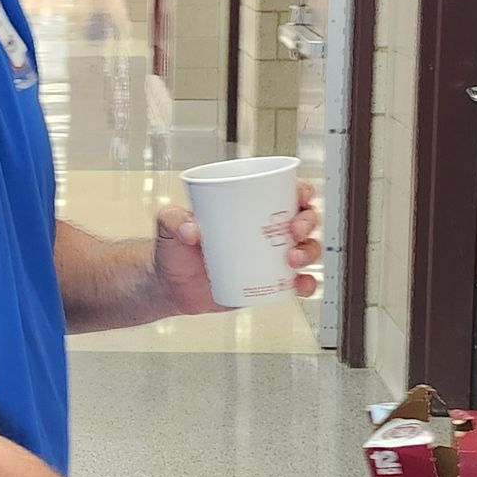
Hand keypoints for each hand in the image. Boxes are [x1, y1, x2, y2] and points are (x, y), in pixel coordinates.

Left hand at [152, 179, 322, 314]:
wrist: (170, 286)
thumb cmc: (174, 248)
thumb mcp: (168, 225)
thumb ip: (172, 220)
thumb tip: (191, 230)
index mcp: (249, 208)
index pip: (285, 192)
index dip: (302, 190)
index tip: (300, 195)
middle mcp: (266, 230)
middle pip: (304, 218)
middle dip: (307, 221)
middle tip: (293, 231)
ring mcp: (271, 257)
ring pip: (307, 249)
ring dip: (309, 252)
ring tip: (291, 260)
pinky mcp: (270, 284)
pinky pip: (297, 284)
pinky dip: (305, 284)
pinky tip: (300, 285)